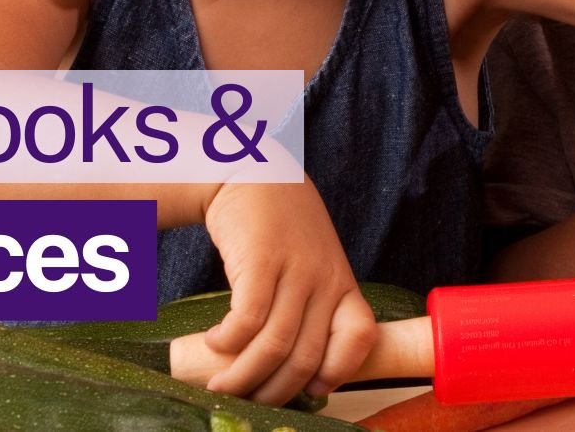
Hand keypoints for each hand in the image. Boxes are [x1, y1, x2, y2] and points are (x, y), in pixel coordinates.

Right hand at [193, 179, 376, 405]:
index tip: (311, 389)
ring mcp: (296, 270)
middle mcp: (325, 281)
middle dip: (275, 391)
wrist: (252, 172)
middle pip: (306, 356)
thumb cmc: (279, 226)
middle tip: (248, 402)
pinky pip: (248, 319)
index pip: (360, 338)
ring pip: (275, 345)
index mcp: (343, 284)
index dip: (337, 371)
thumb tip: (290, 364)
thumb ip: (309, 303)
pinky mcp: (262, 261)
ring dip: (244, 376)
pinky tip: (214, 344)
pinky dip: (229, 342)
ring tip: (221, 386)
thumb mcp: (310, 262)